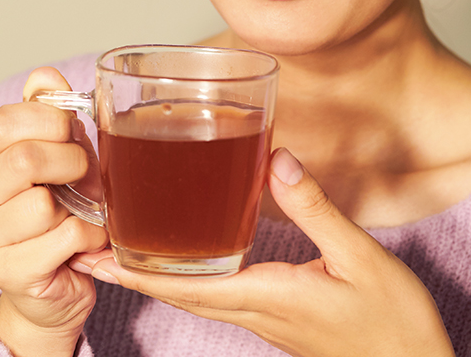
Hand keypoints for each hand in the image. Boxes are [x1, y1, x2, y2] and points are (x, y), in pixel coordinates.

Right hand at [0, 67, 107, 356]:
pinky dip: (90, 234)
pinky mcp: (9, 273)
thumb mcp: (59, 153)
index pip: (3, 122)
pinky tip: (87, 238)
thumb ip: (50, 113)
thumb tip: (45, 76)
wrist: (57, 282)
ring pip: (41, 204)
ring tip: (83, 210)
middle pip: (22, 159)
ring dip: (81, 204)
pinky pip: (63, 239)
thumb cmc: (61, 210)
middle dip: (70, 160)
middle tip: (84, 172)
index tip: (70, 129)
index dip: (48, 118)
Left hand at [72, 148, 453, 356]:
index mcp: (267, 296)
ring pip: (196, 294)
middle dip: (132, 271)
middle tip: (93, 245)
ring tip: (128, 246)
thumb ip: (315, 209)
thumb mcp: (359, 258)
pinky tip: (192, 254)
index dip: (137, 271)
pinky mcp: (278, 311)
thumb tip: (275, 161)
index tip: (95, 255)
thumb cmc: (390, 323)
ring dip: (157, 273)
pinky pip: (219, 293)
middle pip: (179, 292)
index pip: (186, 287)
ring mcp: (265, 314)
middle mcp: (256, 309)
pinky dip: (190, 275)